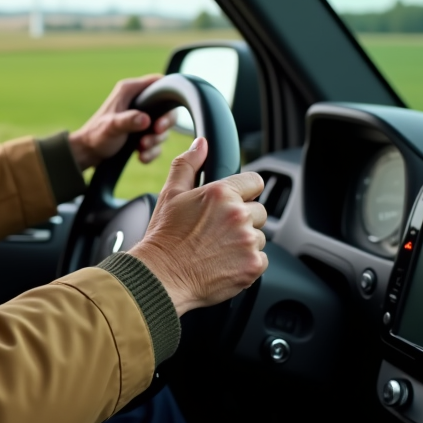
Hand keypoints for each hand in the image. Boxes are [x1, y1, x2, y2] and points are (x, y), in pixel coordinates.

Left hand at [69, 75, 176, 171]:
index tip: (167, 112)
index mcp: (130, 91)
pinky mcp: (142, 133)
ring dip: (156, 140)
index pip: (158, 82)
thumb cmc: (96, 135)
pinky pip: (156, 141)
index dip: (169, 93)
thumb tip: (146, 120)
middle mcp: (138, 102)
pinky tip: (141, 157)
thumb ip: (128, 121)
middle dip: (164, 123)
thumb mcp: (112, 126)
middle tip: (157, 131)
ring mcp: (141, 118)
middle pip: (166, 108)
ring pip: (162, 128)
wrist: (87, 153)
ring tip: (142, 148)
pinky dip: (152, 151)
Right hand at [127, 137, 267, 316]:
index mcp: (221, 193)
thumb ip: (188, 165)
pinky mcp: (253, 266)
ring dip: (244, 242)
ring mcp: (248, 241)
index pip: (255, 182)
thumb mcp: (170, 194)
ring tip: (217, 249)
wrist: (160, 277)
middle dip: (242, 220)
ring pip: (259, 237)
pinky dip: (246, 263)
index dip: (243, 192)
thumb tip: (201, 145)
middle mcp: (238, 215)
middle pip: (259, 211)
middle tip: (216, 232)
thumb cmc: (163, 237)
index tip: (232, 203)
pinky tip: (223, 264)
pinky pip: (261, 259)